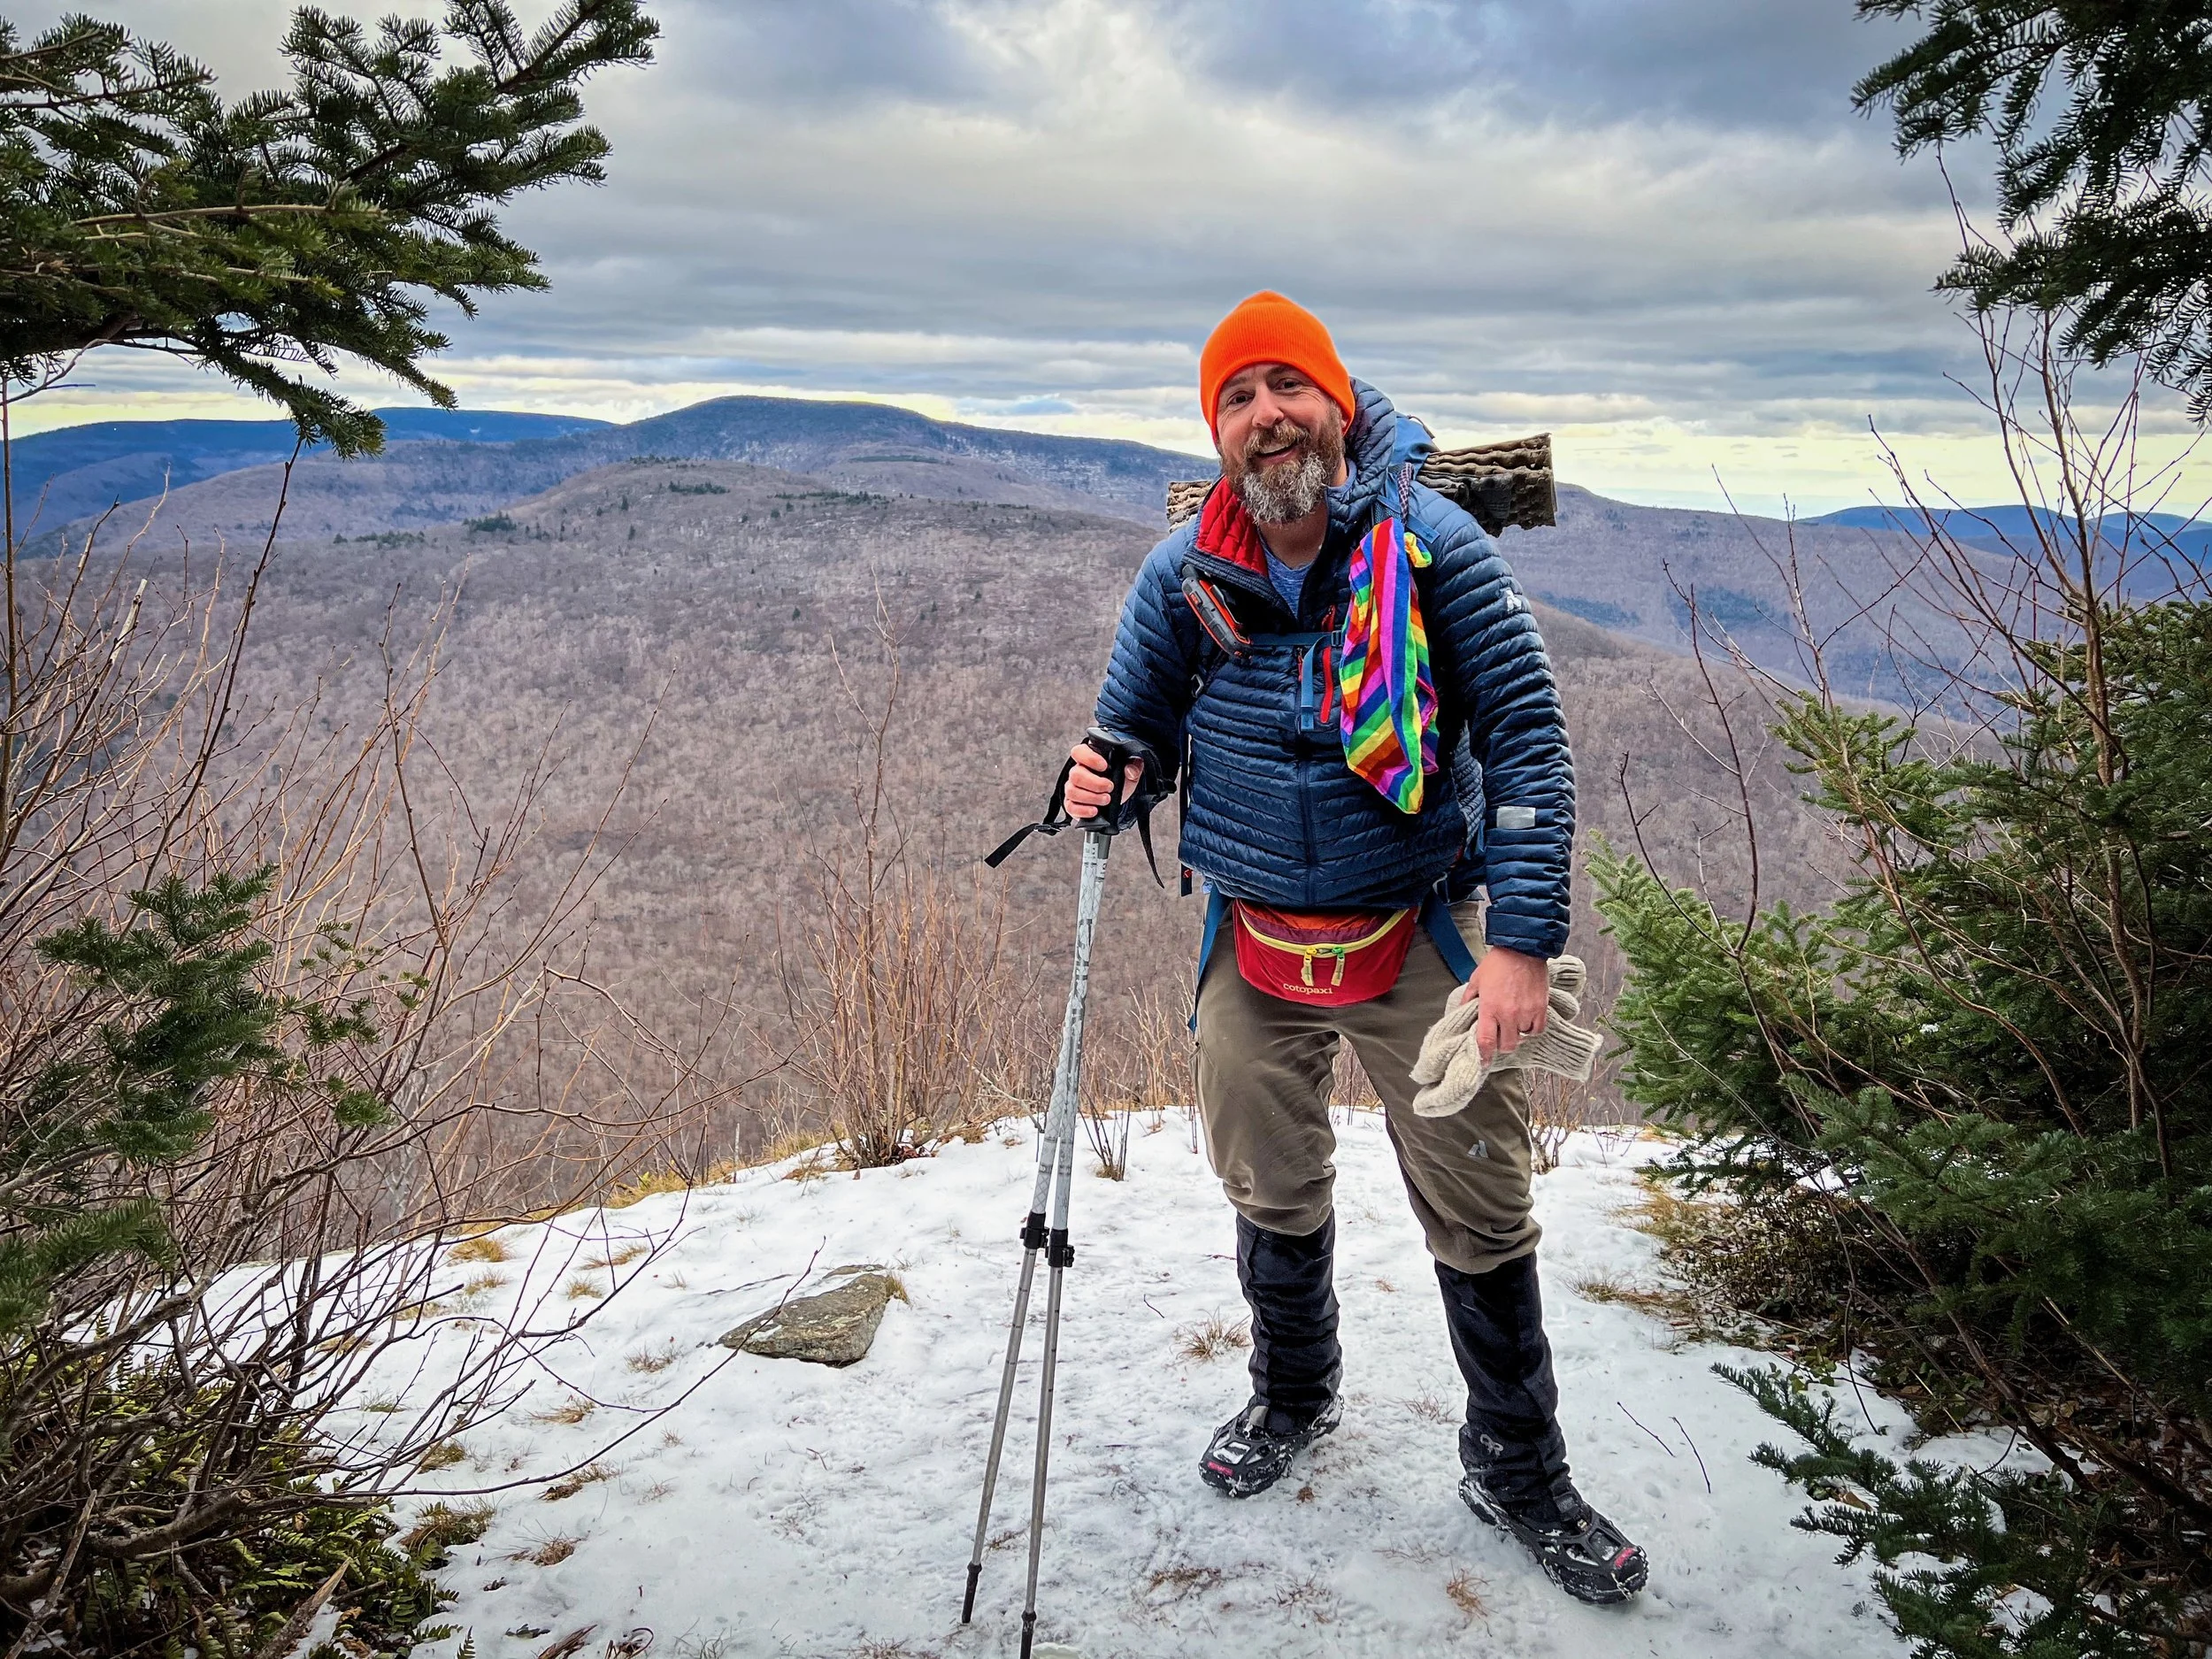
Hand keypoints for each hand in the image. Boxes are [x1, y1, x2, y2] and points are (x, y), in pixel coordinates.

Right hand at [1063, 741, 1142, 819]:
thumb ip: (1134, 766)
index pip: (1079, 752)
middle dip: (1095, 783)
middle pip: (1076, 775)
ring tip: (1106, 799)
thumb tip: (1130, 771)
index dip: (1089, 758)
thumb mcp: (1130, 771)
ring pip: (1072, 791)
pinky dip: (1083, 810)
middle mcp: (1078, 772)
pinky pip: (1070, 807)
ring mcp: (1073, 788)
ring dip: (1091, 797)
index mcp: (1089, 759)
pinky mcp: (1072, 804)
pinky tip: (1094, 810)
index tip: (1104, 766)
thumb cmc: (1120, 780)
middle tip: (1110, 787)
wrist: (1119, 798)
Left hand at [1454, 945, 1548, 1060]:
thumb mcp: (1476, 980)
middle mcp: (1508, 1014)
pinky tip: (1526, 1021)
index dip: (1484, 1055)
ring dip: (1516, 1034)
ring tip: (1512, 1023)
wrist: (1522, 949)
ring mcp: (1526, 1012)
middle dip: (1501, 1045)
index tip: (1483, 1061)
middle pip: (1506, 1045)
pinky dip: (1531, 1029)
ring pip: (1522, 1038)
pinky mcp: (1541, 1008)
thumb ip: (1468, 1000)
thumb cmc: (1497, 963)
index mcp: (1489, 1008)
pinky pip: (1537, 1030)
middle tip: (1499, 1037)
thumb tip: (1462, 1013)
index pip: (1485, 1041)